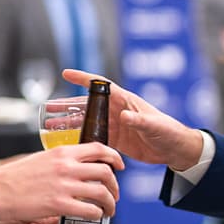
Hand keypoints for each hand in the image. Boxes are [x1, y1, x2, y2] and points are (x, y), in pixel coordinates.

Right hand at [0, 143, 123, 221]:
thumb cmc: (13, 178)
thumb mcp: (41, 160)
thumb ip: (61, 162)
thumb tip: (76, 167)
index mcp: (62, 153)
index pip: (99, 149)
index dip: (114, 157)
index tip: (119, 166)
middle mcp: (66, 167)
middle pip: (105, 172)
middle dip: (115, 185)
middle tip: (114, 195)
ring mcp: (64, 186)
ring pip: (101, 192)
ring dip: (110, 203)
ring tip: (108, 210)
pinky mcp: (59, 205)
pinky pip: (89, 210)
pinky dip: (97, 214)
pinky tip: (94, 216)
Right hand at [62, 69, 203, 169]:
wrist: (174, 149)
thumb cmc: (168, 132)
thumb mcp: (153, 125)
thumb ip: (139, 120)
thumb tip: (124, 117)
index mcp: (125, 101)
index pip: (101, 85)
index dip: (84, 78)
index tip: (66, 73)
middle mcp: (117, 111)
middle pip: (88, 105)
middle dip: (68, 105)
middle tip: (49, 107)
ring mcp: (115, 126)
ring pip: (87, 122)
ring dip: (70, 123)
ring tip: (51, 126)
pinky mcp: (116, 140)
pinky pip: (94, 138)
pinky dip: (81, 139)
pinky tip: (68, 143)